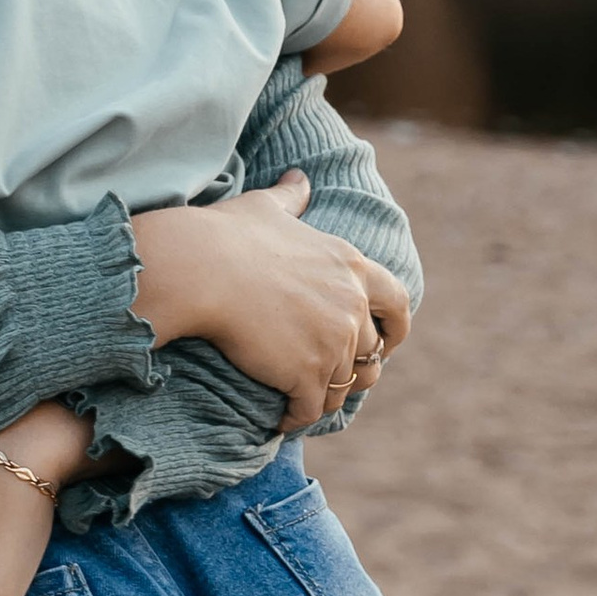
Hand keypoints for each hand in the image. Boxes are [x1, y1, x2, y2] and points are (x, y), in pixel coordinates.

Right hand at [130, 172, 410, 433]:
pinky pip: (311, 409)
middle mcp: (351, 306)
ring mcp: (333, 343)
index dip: (395, 327)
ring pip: (341, 386)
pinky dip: (296, 418)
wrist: (199, 270)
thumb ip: (291, 197)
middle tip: (332, 377)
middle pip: (371, 352)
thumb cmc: (226, 235)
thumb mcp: (267, 208)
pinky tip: (278, 418)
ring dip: (323, 396)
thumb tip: (299, 177)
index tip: (384, 342)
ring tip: (301, 401)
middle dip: (356, 368)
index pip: (397, 302)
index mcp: (350, 266)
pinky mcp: (306, 374)